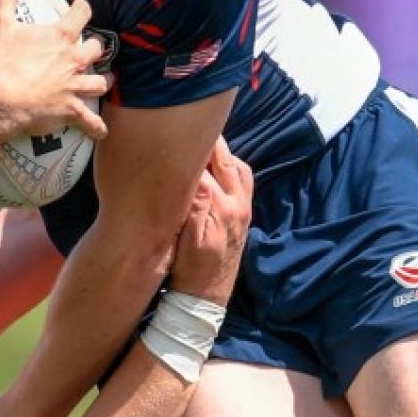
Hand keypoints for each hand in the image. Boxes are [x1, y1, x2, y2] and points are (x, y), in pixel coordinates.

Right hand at [0, 0, 109, 139]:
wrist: (0, 100)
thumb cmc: (1, 63)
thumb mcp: (1, 25)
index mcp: (60, 37)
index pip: (82, 14)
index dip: (82, 8)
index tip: (80, 6)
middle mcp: (74, 60)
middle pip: (97, 49)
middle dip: (94, 49)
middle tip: (88, 50)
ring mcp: (75, 86)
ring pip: (100, 83)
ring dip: (101, 82)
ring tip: (101, 83)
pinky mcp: (71, 110)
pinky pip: (92, 121)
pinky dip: (96, 127)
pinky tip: (100, 130)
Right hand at [167, 137, 251, 304]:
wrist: (206, 296)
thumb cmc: (190, 270)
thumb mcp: (186, 242)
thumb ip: (194, 208)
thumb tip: (195, 178)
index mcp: (222, 209)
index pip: (204, 168)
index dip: (189, 151)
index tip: (174, 133)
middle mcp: (238, 205)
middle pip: (225, 161)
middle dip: (209, 141)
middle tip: (190, 120)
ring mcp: (244, 208)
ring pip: (237, 167)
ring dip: (222, 152)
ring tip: (203, 139)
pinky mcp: (244, 214)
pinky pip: (243, 180)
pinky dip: (231, 166)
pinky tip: (216, 164)